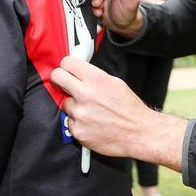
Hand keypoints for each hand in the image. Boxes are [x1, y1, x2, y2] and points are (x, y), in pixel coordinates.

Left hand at [50, 57, 186, 168]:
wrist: (138, 133)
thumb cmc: (130, 109)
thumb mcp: (116, 83)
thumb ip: (95, 76)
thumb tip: (80, 72)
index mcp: (97, 79)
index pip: (67, 63)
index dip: (67, 65)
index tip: (67, 69)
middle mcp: (86, 95)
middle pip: (57, 77)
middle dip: (60, 79)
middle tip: (65, 83)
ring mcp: (80, 114)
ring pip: (65, 103)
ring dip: (75, 105)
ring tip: (91, 110)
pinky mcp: (77, 131)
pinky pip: (70, 121)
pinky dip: (78, 122)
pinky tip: (92, 122)